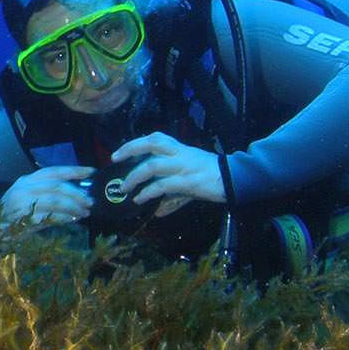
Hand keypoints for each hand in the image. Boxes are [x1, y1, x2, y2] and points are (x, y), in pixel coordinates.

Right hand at [0, 165, 93, 225]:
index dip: (74, 170)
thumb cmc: (12, 215)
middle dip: (76, 193)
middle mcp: (24, 187)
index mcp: (27, 180)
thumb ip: (48, 195)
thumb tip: (77, 196)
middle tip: (90, 201)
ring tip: (85, 212)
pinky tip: (72, 220)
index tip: (91, 172)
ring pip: (55, 201)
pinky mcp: (23, 218)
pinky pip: (49, 216)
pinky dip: (63, 218)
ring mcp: (23, 202)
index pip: (54, 171)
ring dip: (73, 207)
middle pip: (57, 186)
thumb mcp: (29, 199)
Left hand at [112, 133, 226, 217]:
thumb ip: (173, 195)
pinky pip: (162, 186)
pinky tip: (140, 199)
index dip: (135, 143)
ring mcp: (183, 167)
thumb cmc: (211, 176)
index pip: (155, 138)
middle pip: (152, 144)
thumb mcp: (189, 181)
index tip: (119, 152)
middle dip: (130, 149)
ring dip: (134, 177)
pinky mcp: (187, 182)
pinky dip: (148, 193)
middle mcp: (180, 154)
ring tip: (124, 188)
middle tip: (115, 160)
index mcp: (180, 149)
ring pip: (153, 166)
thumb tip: (159, 211)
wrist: (233, 179)